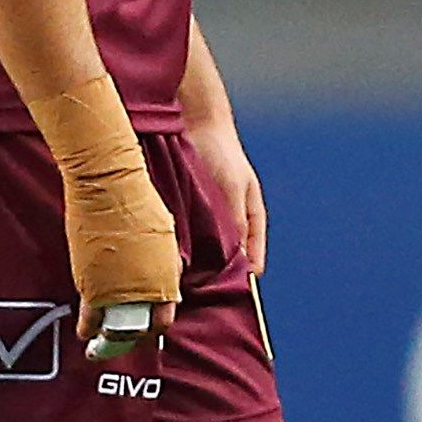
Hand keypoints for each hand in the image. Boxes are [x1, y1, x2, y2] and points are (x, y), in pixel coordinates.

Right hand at [60, 149, 182, 347]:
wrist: (108, 189)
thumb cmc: (139, 203)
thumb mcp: (165, 238)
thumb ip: (164, 265)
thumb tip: (161, 276)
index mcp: (165, 280)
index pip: (163, 320)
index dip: (153, 325)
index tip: (146, 327)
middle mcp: (141, 292)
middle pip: (136, 329)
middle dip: (129, 334)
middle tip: (122, 335)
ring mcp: (113, 292)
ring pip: (111, 329)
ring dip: (107, 334)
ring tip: (102, 338)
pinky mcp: (88, 287)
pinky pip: (88, 319)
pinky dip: (87, 326)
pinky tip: (85, 331)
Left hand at [186, 113, 269, 279]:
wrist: (196, 126)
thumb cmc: (223, 154)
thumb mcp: (234, 190)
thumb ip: (236, 222)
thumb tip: (240, 259)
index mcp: (250, 220)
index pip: (252, 259)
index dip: (245, 278)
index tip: (235, 295)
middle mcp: (229, 224)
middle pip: (227, 261)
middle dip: (218, 277)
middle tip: (206, 295)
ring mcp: (207, 220)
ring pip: (205, 253)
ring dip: (197, 266)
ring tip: (185, 282)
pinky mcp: (186, 214)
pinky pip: (185, 239)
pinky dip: (180, 250)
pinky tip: (169, 259)